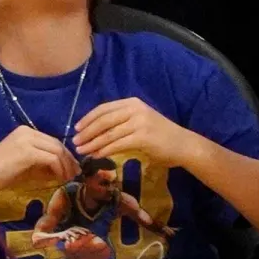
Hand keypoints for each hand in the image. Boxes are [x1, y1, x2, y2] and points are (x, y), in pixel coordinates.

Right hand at [0, 126, 80, 194]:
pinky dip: (59, 169)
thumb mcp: (24, 166)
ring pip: (57, 150)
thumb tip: (62, 169)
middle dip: (69, 160)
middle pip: (57, 144)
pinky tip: (59, 179)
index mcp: (26, 132)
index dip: (66, 155)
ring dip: (66, 166)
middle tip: (75, 174)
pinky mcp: (27, 152)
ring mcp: (27, 140)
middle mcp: (27, 131)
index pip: (53, 141)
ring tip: (68, 178)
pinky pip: (51, 159)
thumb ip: (42, 164)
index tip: (72, 168)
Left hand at [72, 98, 200, 166]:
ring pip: (108, 133)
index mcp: (132, 103)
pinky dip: (104, 150)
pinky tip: (96, 155)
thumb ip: (120, 122)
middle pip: (103, 120)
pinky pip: (117, 143)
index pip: (104, 108)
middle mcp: (135, 109)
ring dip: (92, 143)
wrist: (184, 145)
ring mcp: (139, 122)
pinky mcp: (142, 137)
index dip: (88, 118)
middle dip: (87, 131)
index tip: (76, 127)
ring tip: (81, 150)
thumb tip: (95, 131)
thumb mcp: (139, 122)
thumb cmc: (160, 136)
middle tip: (75, 141)